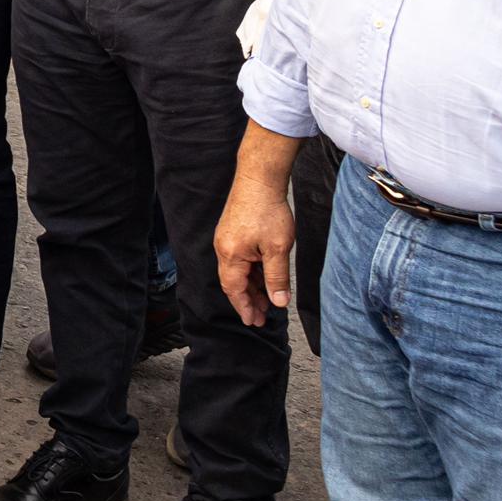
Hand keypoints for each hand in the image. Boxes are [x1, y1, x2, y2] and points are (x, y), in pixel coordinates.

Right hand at [212, 166, 294, 327]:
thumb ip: (277, 277)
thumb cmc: (268, 210)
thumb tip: (278, 302)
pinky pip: (240, 259)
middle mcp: (223, 248)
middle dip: (248, 300)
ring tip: (266, 300)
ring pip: (238, 271)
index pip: (234, 289)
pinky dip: (251, 272)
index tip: (253, 322)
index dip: (244, 307)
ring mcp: (226, 239)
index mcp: (231, 255)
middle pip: (233, 282)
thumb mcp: (277, 248)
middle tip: (260, 317)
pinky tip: (264, 276)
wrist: (259, 179)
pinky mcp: (232, 232)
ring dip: (251, 287)